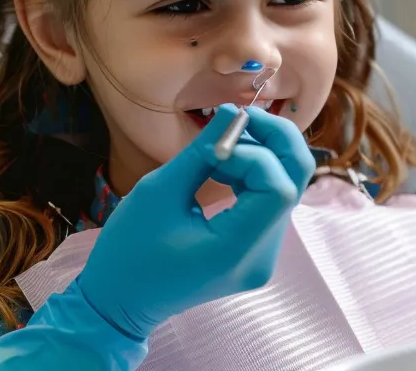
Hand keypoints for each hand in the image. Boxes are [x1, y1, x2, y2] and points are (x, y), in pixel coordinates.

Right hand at [74, 104, 316, 339]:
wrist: (121, 302)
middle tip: (238, 119)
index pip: (277, 188)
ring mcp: (262, 258)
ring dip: (259, 156)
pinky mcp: (255, 251)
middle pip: (294, 184)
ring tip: (216, 151)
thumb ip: (201, 152)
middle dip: (274, 142)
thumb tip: (232, 112)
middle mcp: (261, 258)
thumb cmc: (128, 251)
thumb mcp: (158, 192)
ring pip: (285, 188)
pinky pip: (268, 202)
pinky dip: (252, 175)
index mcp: (236, 251)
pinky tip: (221, 168)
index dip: (254, 153)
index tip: (214, 143)